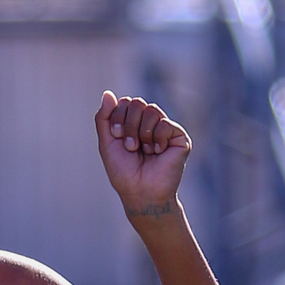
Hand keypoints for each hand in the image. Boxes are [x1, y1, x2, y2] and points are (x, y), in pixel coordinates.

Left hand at [94, 91, 190, 217]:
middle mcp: (148, 123)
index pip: (125, 102)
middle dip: (128, 125)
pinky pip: (165, 123)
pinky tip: (157, 153)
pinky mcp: (179, 137)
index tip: (116, 137)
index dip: (117, 117)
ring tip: (143, 151)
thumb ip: (104, 118)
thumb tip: (107, 93)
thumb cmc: (123, 171)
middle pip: (137, 103)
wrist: (140, 192)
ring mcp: (164, 128)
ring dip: (142, 133)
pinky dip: (156, 139)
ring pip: (151, 110)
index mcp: (132, 123)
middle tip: (130, 146)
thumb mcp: (107, 143)